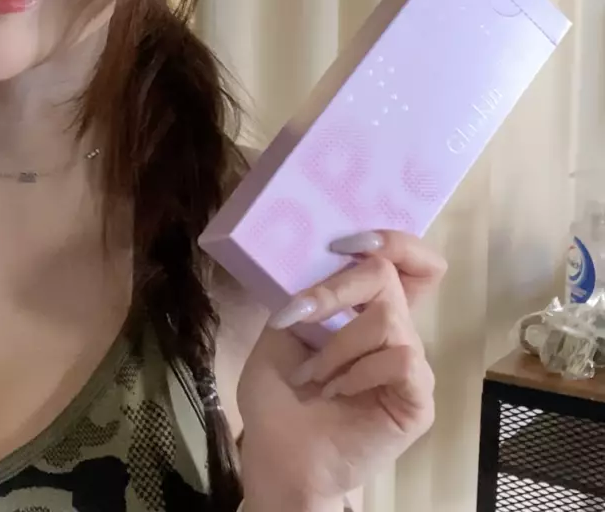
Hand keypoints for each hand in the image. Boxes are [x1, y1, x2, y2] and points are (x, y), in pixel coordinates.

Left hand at [236, 231, 446, 504]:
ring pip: (387, 319)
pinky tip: (338, 392)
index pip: (411, 262)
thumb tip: (318, 255)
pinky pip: (401, 360)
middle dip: (336, 289)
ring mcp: (410, 366)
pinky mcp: (418, 398)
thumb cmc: (279, 395)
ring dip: (336, 346)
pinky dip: (359, 371)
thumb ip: (305, 291)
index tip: (346, 242)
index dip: (393, 240)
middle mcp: (395, 331)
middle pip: (390, 275)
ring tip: (314, 376)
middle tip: (299, 317)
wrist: (279, 456)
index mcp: (365, 311)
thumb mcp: (281, 329)